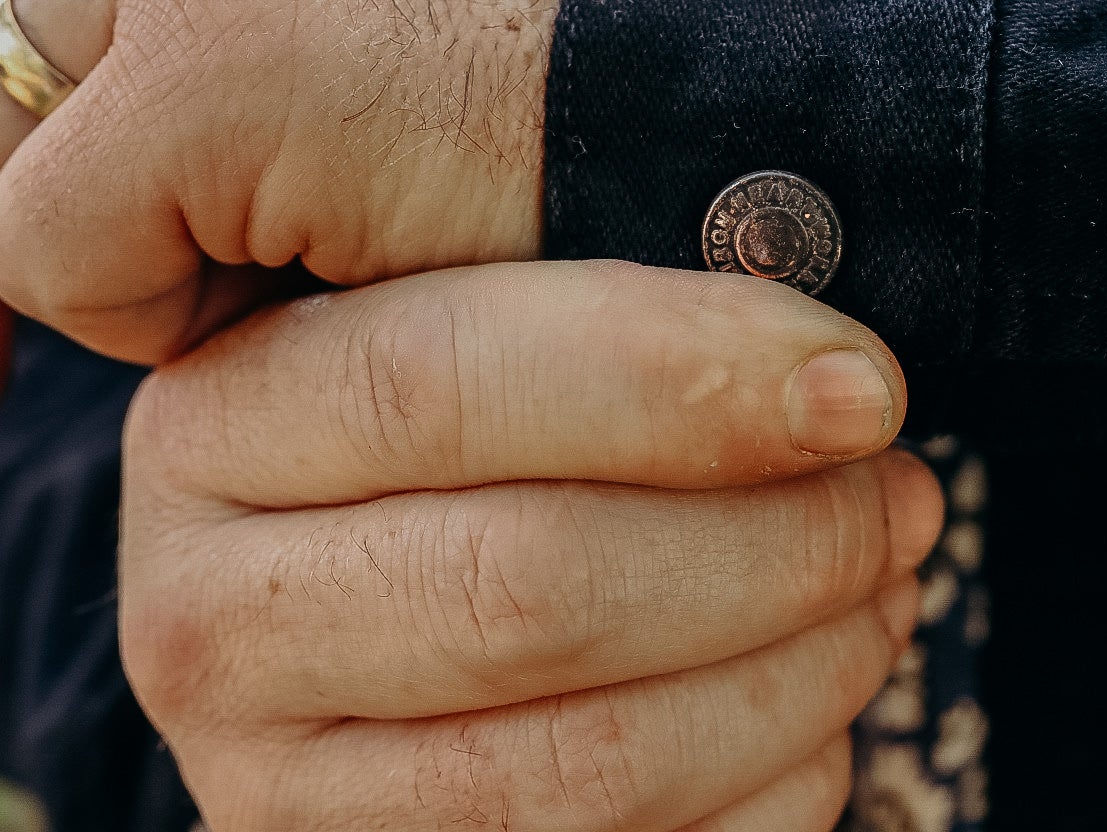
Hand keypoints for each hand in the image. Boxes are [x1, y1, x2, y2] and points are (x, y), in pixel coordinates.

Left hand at [0, 0, 627, 441]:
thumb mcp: (392, 45)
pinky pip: (59, 242)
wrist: (786, 102)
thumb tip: (88, 189)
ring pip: (2, 156)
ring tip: (266, 316)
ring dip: (121, 277)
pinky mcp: (215, 53)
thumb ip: (235, 57)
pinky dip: (160, 311)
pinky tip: (308, 295)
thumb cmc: (620, 106)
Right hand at [122, 259, 942, 830]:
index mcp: (222, 425)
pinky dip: (770, 786)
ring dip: (796, 673)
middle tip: (897, 498)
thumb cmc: (473, 439)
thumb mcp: (483, 333)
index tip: (861, 386)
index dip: (684, 379)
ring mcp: (278, 791)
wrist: (379, 605)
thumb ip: (596, 322)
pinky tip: (811, 707)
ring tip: (879, 591)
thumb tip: (828, 373)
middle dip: (776, 545)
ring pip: (594, 758)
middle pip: (535, 586)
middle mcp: (209, 618)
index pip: (448, 382)